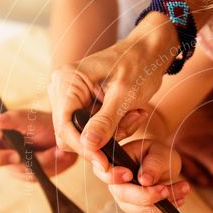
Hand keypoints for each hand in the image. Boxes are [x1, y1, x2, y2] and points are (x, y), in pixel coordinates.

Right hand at [0, 108, 76, 179]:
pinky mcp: (22, 171)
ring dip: (35, 161)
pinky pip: (28, 176)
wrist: (64, 138)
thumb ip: (13, 119)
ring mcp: (7, 158)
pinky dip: (45, 168)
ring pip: (11, 168)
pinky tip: (56, 157)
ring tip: (55, 151)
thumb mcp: (31, 119)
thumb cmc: (44, 124)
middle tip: (17, 156)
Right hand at [49, 13, 177, 166]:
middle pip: (71, 134)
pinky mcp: (83, 104)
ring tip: (135, 114)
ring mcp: (71, 97)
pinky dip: (114, 128)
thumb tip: (88, 145)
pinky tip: (132, 114)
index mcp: (67, 80)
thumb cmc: (139, 64)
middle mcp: (62, 88)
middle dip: (102, 138)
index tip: (105, 161)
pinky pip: (94, 129)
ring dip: (113, 132)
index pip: (64, 126)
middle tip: (131, 123)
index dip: (83, 147)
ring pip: (84, 135)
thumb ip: (106, 121)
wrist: (149, 51)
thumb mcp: (125, 95)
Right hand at [92, 138, 190, 212]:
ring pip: (135, 207)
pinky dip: (164, 207)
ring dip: (160, 203)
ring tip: (182, 189)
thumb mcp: (160, 153)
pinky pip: (146, 212)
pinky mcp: (134, 206)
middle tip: (166, 189)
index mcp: (116, 160)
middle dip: (146, 195)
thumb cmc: (158, 155)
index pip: (106, 171)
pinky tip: (179, 198)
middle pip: (122, 194)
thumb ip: (153, 164)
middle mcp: (115, 180)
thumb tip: (144, 180)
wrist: (164, 166)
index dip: (114, 176)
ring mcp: (123, 195)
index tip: (130, 175)